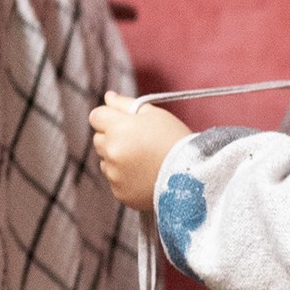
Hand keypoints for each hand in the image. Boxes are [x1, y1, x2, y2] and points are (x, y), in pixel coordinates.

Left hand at [89, 93, 190, 210]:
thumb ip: (126, 104)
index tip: (125, 123)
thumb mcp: (154, 114)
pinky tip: (146, 176)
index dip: (110, 117)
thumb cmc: (175, 140)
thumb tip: (108, 97)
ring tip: (145, 162)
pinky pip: (116, 181)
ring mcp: (114, 174)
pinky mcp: (120, 192)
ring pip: (106, 161)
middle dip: (113, 138)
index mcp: (118, 128)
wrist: (193, 177)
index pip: (96, 116)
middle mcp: (112, 151)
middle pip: (99, 139)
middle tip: (139, 143)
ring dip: (118, 159)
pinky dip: (126, 178)